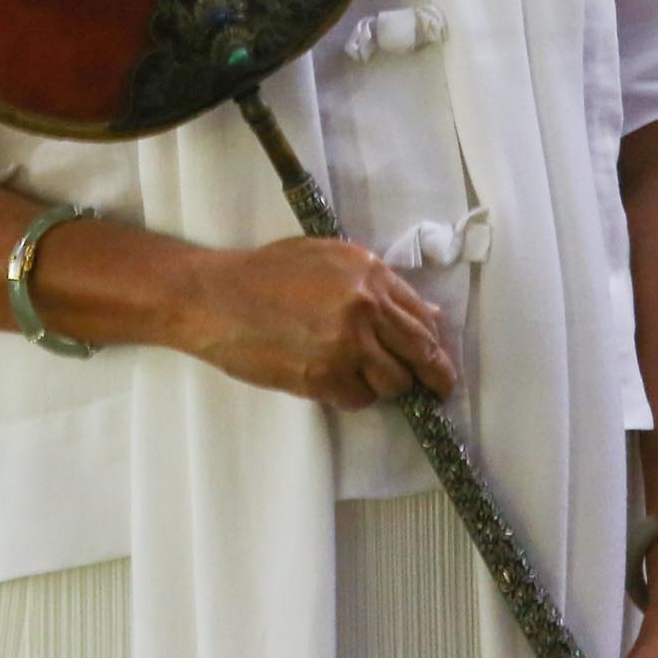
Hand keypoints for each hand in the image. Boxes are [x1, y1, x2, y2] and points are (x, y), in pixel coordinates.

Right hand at [173, 236, 456, 410]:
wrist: (217, 298)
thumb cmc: (266, 274)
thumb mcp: (326, 259)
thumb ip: (375, 284)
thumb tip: (424, 316)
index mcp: (368, 273)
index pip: (421, 316)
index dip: (435, 343)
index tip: (439, 358)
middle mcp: (363, 308)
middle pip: (420, 352)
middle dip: (435, 375)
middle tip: (440, 390)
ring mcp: (345, 345)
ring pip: (393, 382)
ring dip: (384, 385)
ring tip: (361, 375)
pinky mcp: (323, 377)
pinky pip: (359, 398)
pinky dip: (353, 395)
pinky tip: (334, 380)